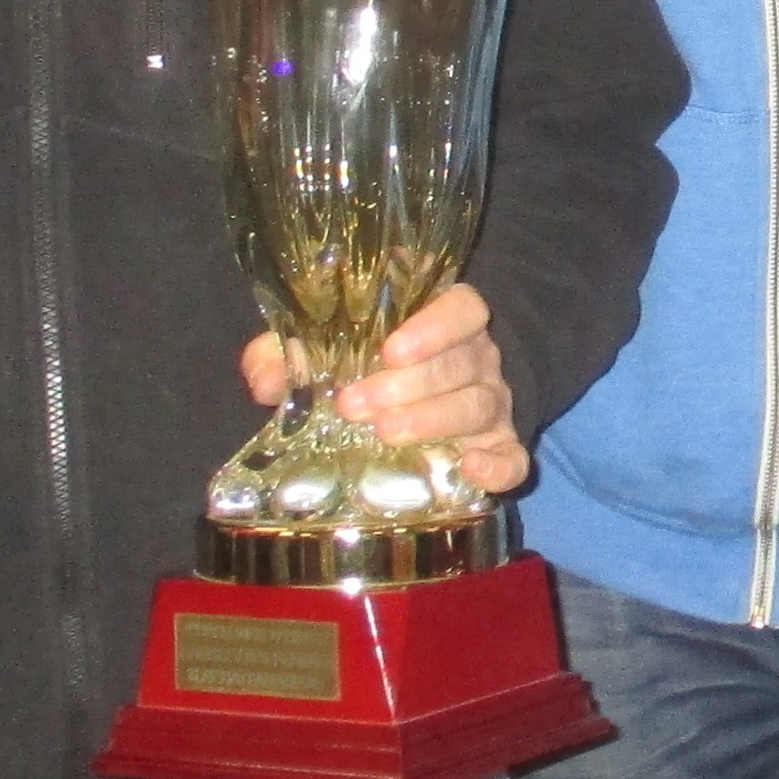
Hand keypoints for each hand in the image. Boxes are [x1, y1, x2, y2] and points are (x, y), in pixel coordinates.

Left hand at [238, 282, 528, 493]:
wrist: (415, 398)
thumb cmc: (365, 366)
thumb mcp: (324, 349)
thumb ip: (288, 353)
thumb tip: (263, 380)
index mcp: (445, 321)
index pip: (463, 308)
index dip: (434, 326)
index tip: (390, 349)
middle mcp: (477, 358)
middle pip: (461, 362)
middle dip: (408, 384)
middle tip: (355, 405)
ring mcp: (492, 403)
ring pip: (478, 405)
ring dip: (433, 420)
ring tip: (385, 433)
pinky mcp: (499, 447)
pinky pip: (514, 457)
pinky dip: (500, 466)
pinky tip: (472, 471)